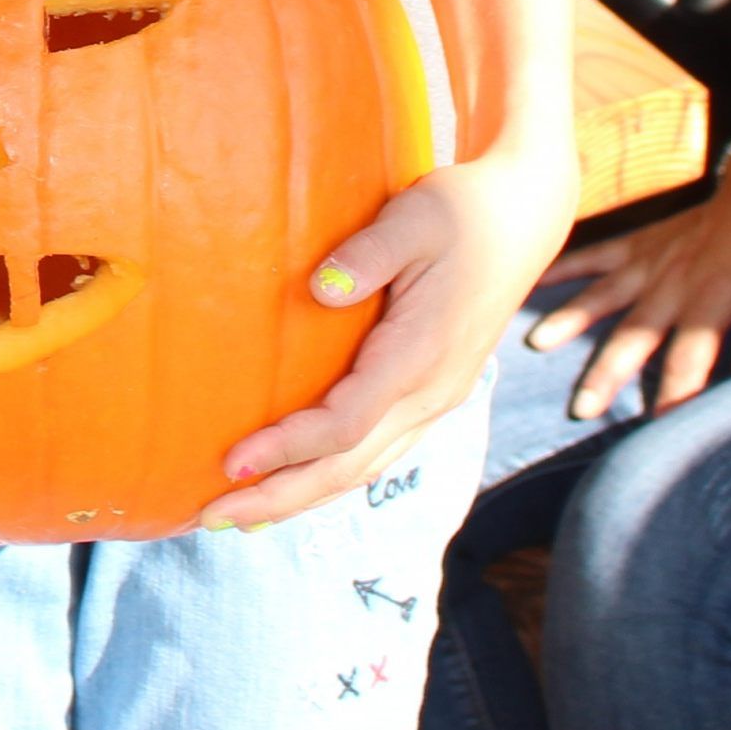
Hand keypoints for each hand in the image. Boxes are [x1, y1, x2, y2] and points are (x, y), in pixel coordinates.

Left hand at [205, 138, 575, 527]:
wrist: (521, 219)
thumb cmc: (460, 211)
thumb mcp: (414, 217)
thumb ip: (369, 254)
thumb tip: (322, 290)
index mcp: (420, 357)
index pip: (346, 424)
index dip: (288, 449)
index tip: (231, 461)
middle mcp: (430, 394)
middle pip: (349, 467)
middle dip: (280, 497)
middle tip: (209, 518)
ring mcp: (434, 400)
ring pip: (364, 469)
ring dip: (301, 497)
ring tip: (239, 518)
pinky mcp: (429, 393)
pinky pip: (375, 451)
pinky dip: (330, 476)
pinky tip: (294, 482)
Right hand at [522, 151, 730, 414]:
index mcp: (712, 301)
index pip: (689, 358)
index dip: (675, 394)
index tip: (659, 428)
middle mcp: (673, 283)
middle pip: (634, 336)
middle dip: (607, 373)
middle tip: (581, 407)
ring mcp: (648, 261)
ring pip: (603, 296)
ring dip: (570, 321)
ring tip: (537, 344)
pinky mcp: (637, 243)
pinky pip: (595, 256)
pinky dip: (564, 267)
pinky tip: (533, 280)